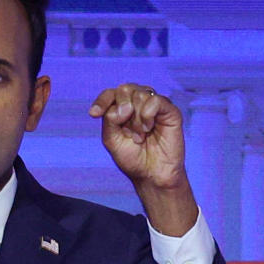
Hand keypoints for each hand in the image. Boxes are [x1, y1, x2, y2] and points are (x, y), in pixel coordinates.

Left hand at [90, 83, 196, 235]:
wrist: (151, 174)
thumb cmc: (132, 158)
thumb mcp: (111, 139)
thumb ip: (110, 120)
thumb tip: (123, 107)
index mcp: (122, 107)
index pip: (110, 93)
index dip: (101, 101)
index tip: (94, 114)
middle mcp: (138, 102)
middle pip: (124, 89)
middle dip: (122, 111)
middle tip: (128, 132)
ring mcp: (155, 105)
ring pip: (139, 94)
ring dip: (135, 119)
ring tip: (140, 136)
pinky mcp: (170, 111)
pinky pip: (155, 100)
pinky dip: (147, 114)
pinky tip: (148, 128)